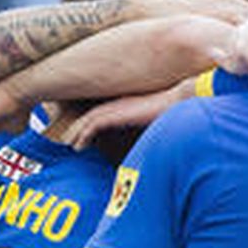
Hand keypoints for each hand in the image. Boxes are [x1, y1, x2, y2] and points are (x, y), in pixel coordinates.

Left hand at [63, 89, 189, 147]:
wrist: (178, 100)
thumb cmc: (172, 112)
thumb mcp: (157, 121)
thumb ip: (148, 127)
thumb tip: (150, 145)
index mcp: (126, 104)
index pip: (102, 113)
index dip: (90, 123)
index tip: (84, 135)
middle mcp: (117, 104)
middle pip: (89, 115)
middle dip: (77, 127)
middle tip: (68, 140)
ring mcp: (115, 108)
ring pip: (86, 120)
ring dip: (76, 133)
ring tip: (69, 145)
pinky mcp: (114, 114)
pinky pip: (92, 125)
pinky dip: (82, 135)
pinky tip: (78, 146)